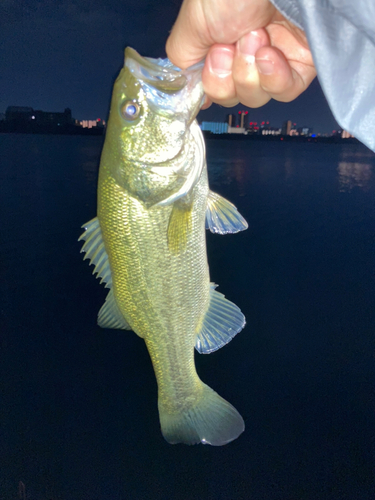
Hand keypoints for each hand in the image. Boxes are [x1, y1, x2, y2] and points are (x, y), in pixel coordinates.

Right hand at [166, 0, 315, 108]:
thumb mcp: (190, 26)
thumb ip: (184, 62)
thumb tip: (188, 88)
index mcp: (220, 44)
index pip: (215, 88)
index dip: (213, 84)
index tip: (212, 60)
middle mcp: (246, 53)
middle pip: (235, 96)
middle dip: (229, 76)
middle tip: (230, 45)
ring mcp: (275, 58)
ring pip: (258, 96)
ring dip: (249, 72)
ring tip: (255, 38)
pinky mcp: (301, 62)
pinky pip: (285, 91)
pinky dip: (274, 79)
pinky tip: (269, 55)